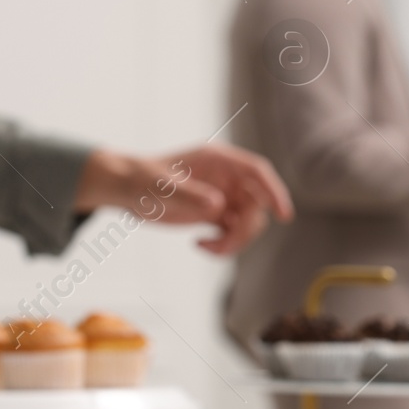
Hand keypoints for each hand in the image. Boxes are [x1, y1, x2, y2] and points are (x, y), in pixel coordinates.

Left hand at [75, 144, 293, 255]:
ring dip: (235, 241)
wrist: (125, 190)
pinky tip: (200, 245)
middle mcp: (225, 178)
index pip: (257, 172)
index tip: (283, 214)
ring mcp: (222, 197)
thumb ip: (190, 195)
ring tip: (207, 247)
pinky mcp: (214, 215)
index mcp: (218, 161)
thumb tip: (219, 206)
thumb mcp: (162, 187)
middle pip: (257, 203)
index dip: (274, 191)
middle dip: (247, 228)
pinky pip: (232, 233)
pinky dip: (223, 245)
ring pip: (248, 222)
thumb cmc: (140, 179)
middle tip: (223, 245)